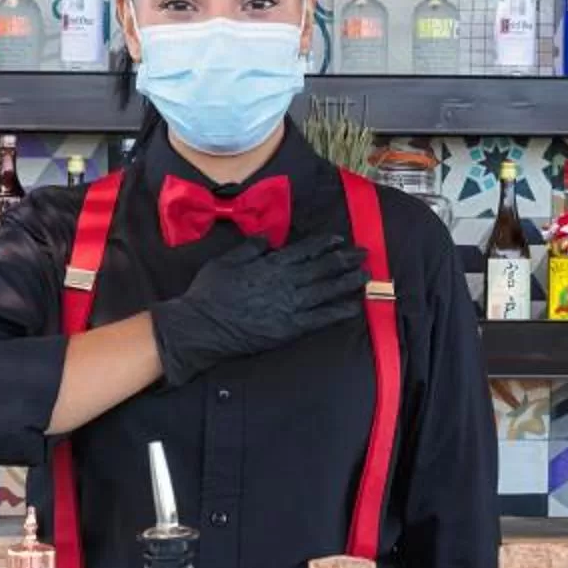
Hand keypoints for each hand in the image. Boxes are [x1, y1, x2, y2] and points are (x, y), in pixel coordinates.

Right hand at [150, 234, 366, 385]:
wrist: (201, 327)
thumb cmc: (209, 292)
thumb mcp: (225, 260)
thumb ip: (249, 248)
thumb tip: (267, 238)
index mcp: (270, 264)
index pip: (304, 250)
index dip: (324, 244)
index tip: (339, 239)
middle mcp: (285, 283)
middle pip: (322, 268)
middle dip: (344, 260)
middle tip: (363, 253)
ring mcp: (290, 306)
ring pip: (326, 291)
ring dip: (347, 282)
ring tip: (365, 275)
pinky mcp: (290, 328)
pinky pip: (320, 319)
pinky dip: (338, 312)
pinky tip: (354, 307)